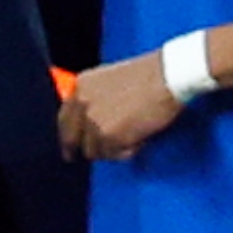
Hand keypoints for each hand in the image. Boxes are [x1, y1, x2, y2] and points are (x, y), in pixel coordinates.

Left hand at [58, 53, 181, 161]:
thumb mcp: (110, 80)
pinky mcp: (110, 136)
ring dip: (111, 149)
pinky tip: (140, 138)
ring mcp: (94, 121)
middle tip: (90, 157)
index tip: (70, 149)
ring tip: (133, 136)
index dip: (68, 137)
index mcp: (81, 87)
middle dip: (84, 149)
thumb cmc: (149, 75)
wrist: (168, 76)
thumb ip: (95, 99)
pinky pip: (114, 154)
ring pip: (95, 151)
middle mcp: (82, 104)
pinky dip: (127, 151)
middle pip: (73, 140)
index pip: (64, 119)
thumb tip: (92, 124)